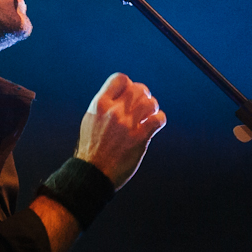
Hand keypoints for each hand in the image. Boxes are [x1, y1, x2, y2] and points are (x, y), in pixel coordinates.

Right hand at [75, 72, 165, 190]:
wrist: (93, 172)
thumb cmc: (91, 148)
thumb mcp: (91, 120)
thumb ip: (104, 105)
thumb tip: (120, 95)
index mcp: (99, 105)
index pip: (120, 79)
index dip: (129, 84)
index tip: (129, 93)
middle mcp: (114, 111)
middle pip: (138, 89)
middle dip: (144, 94)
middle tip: (144, 104)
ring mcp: (127, 125)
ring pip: (150, 103)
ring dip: (153, 107)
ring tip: (150, 114)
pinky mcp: (139, 138)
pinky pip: (158, 120)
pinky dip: (160, 119)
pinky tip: (155, 124)